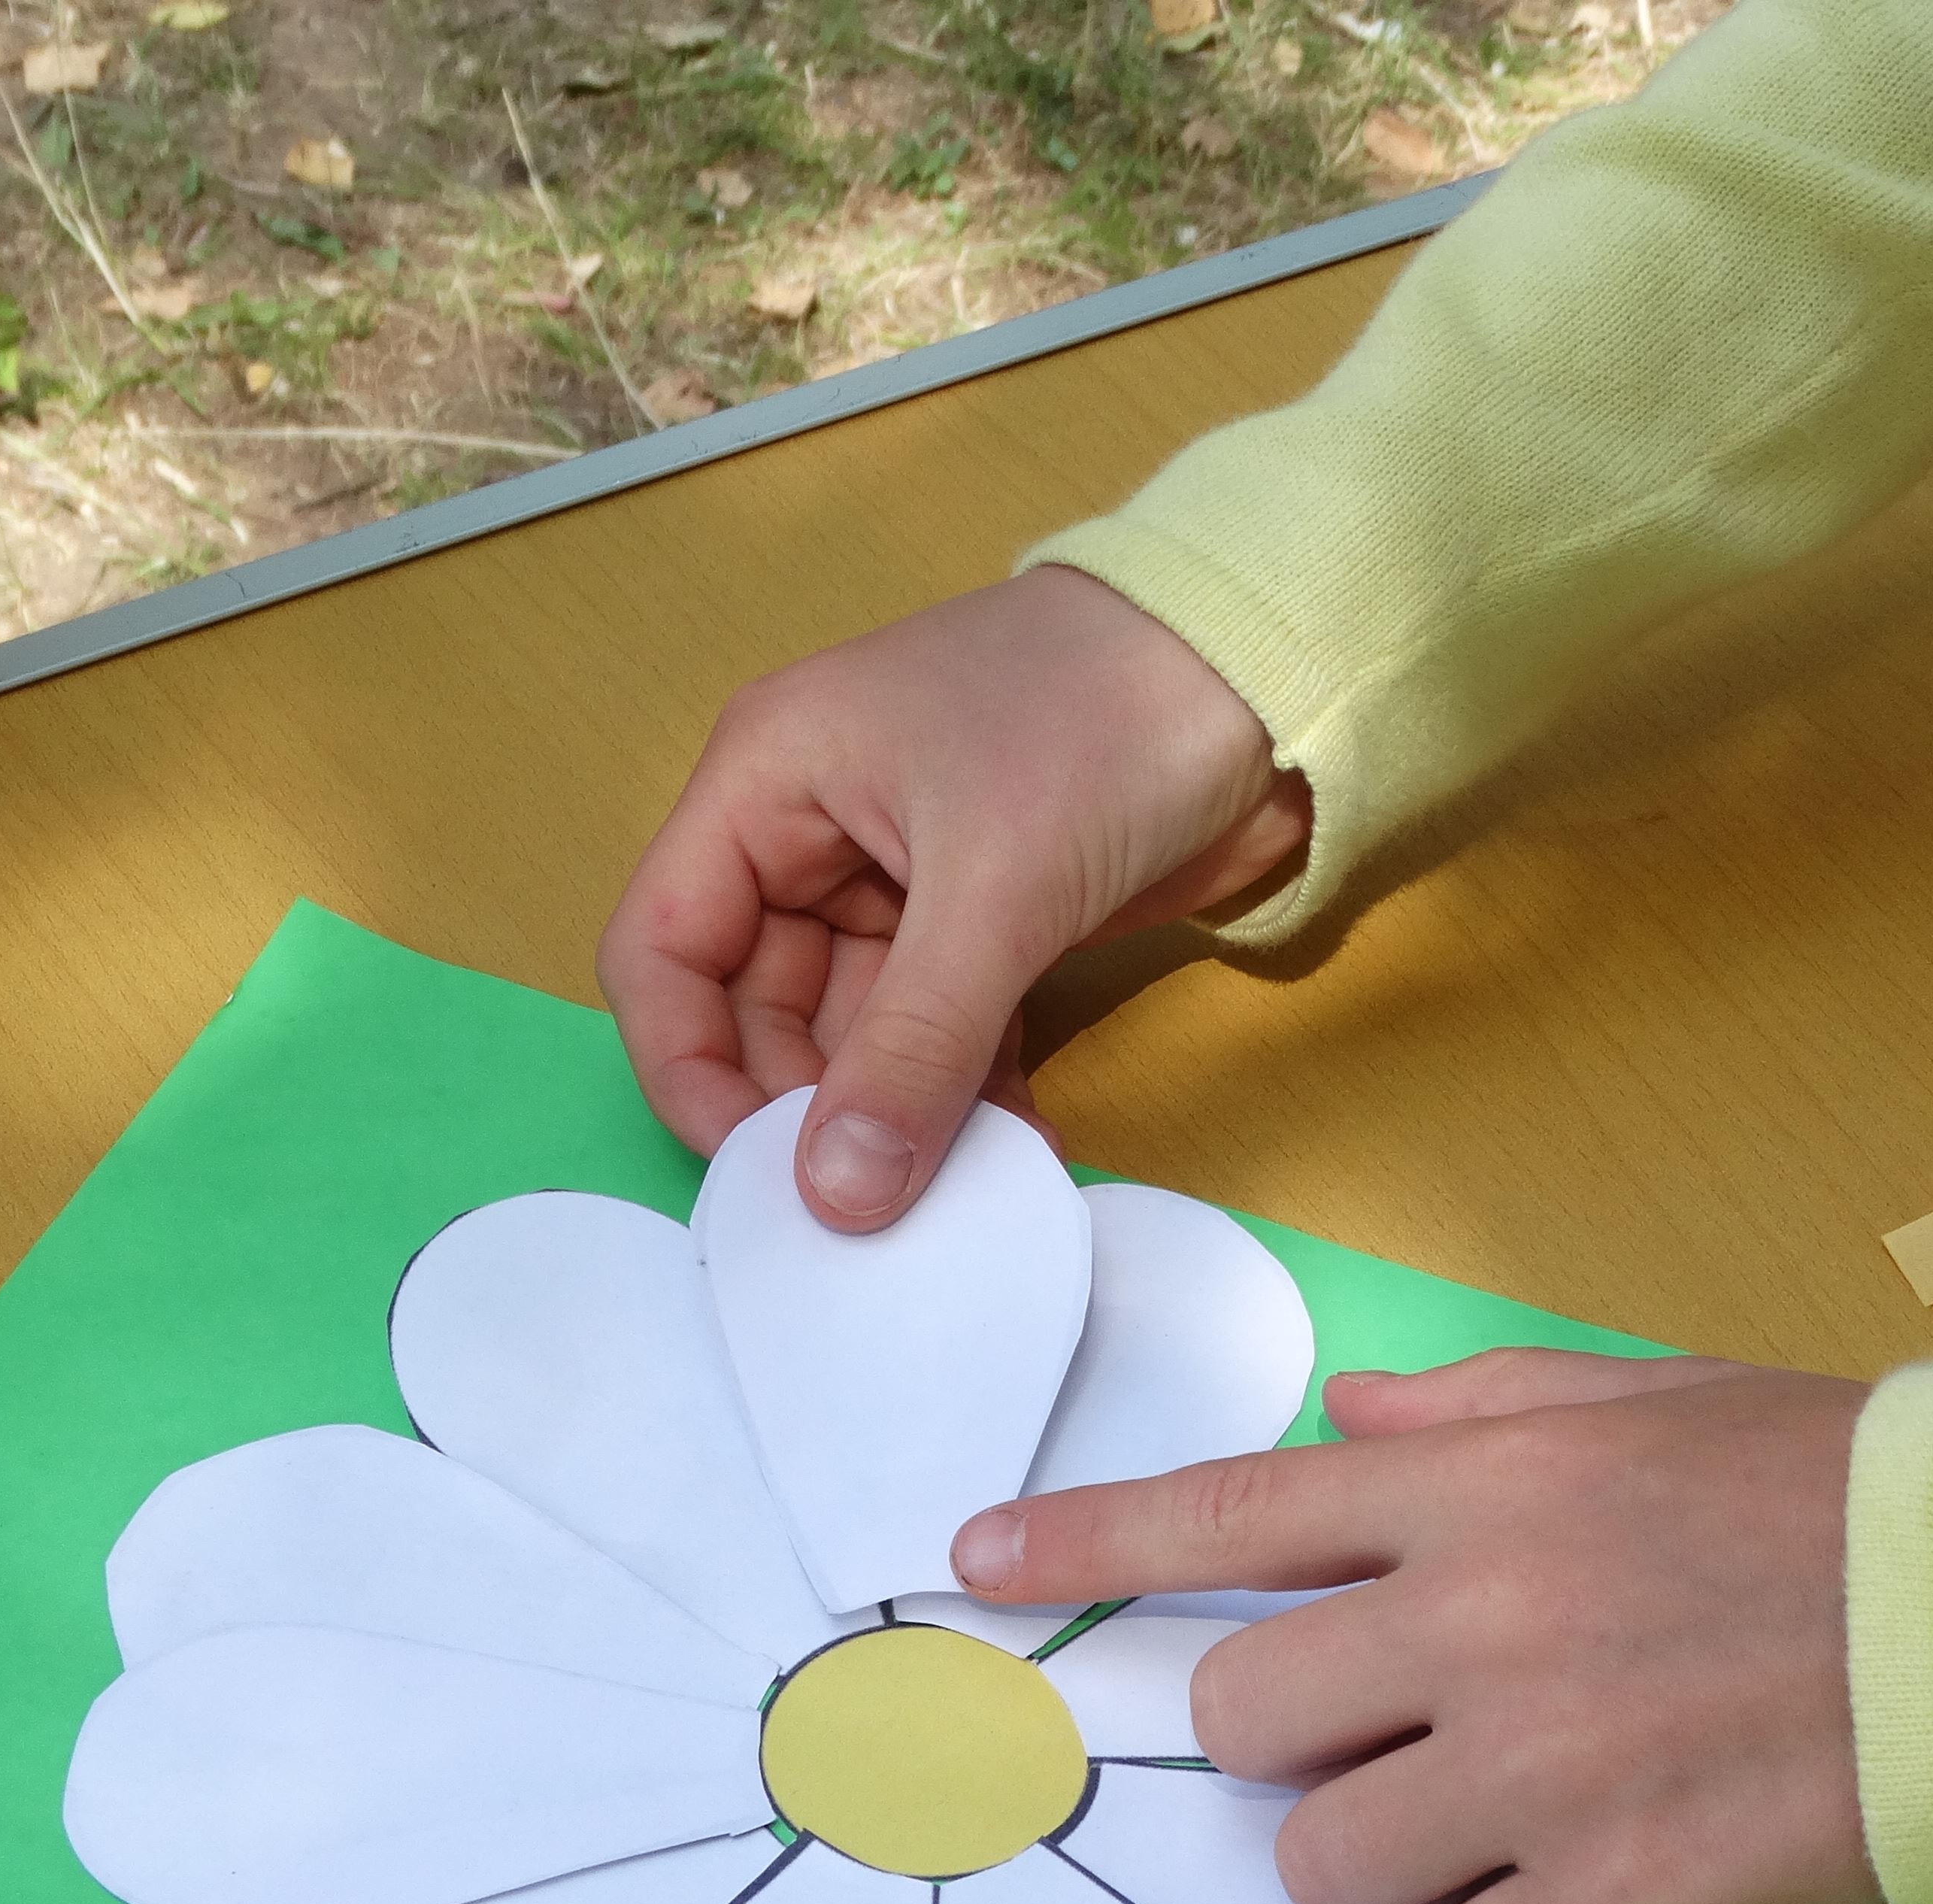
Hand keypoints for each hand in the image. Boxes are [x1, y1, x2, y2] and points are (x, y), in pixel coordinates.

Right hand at [598, 566, 1311, 1229]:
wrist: (1270, 668)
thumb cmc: (1105, 716)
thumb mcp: (994, 889)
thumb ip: (910, 1050)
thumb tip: (837, 1195)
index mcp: (767, 782)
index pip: (662, 949)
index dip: (685, 1067)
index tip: (751, 1170)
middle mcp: (814, 834)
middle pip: (754, 1010)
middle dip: (803, 1110)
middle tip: (864, 1206)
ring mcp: (903, 884)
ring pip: (856, 1037)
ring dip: (896, 1120)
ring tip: (950, 1195)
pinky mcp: (989, 925)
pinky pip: (942, 1038)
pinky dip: (968, 1098)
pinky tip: (1012, 1157)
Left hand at [952, 1347, 1887, 1903]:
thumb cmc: (1851, 1500)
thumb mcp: (1657, 1402)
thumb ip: (1478, 1416)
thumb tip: (1335, 1425)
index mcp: (1481, 1490)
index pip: (1223, 1512)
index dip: (1079, 1546)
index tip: (969, 1572)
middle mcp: (1474, 1619)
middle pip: (1249, 1719)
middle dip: (1307, 1742)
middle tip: (1423, 1740)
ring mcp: (1534, 1769)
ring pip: (1324, 1864)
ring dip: (1394, 1864)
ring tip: (1523, 1831)